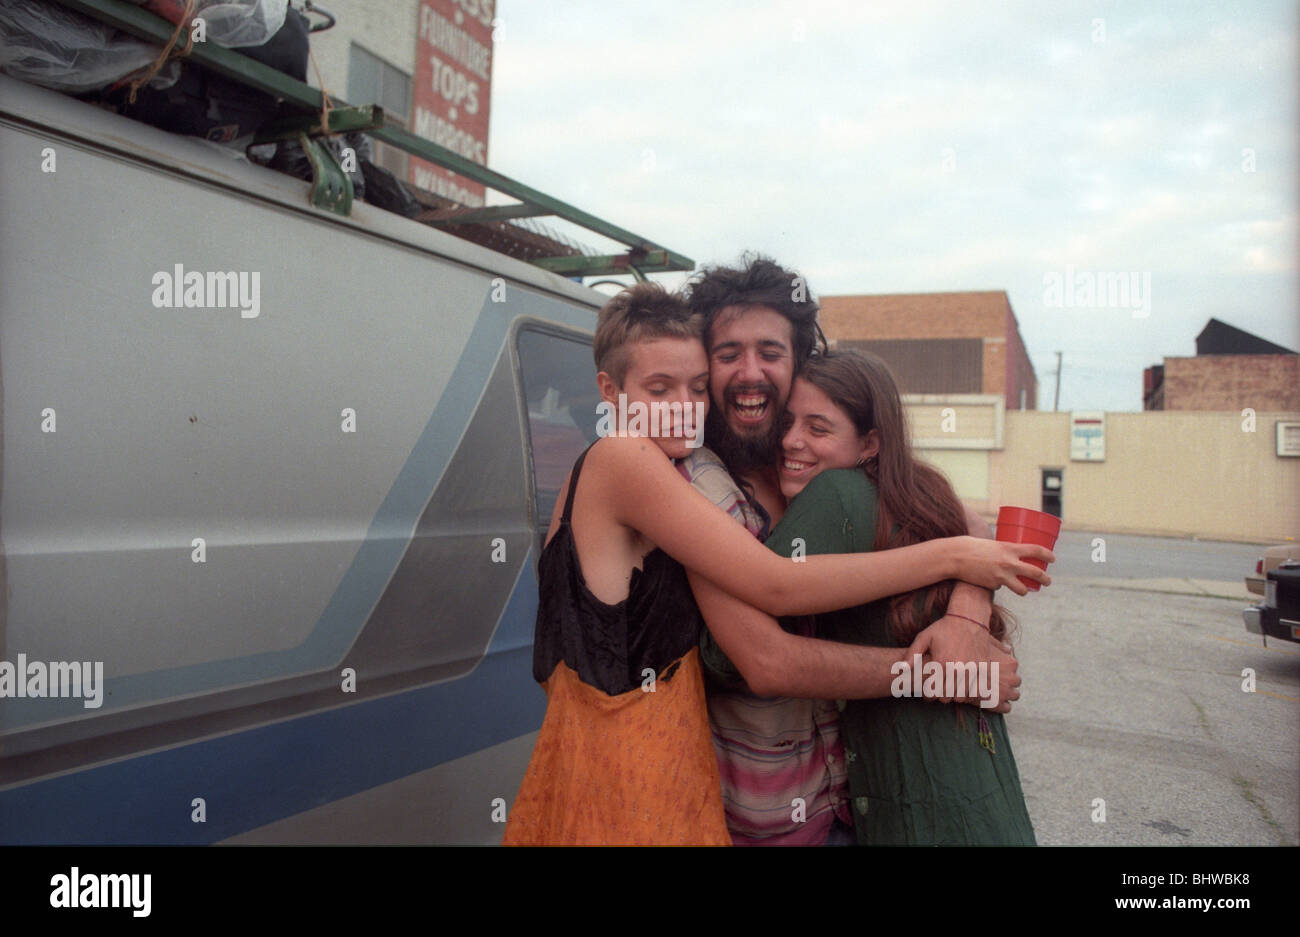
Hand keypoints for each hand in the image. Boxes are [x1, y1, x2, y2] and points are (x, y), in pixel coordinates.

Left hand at [905, 614, 1020, 713]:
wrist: (969, 619)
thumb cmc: (943, 628)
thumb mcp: (924, 637)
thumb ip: (912, 654)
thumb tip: (901, 669)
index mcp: (941, 663)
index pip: (931, 691)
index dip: (927, 694)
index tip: (927, 691)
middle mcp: (957, 669)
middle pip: (945, 697)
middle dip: (940, 696)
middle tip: (938, 689)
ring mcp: (971, 670)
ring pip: (961, 697)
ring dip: (954, 695)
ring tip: (950, 687)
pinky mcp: (983, 669)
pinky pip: (976, 691)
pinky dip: (969, 692)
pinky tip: (964, 685)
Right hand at [952, 536, 1052, 594]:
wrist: (954, 557)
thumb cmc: (970, 546)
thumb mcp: (991, 544)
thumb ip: (1003, 551)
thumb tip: (1010, 558)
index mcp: (1009, 548)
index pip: (1036, 550)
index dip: (1047, 555)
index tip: (1052, 559)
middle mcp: (1009, 563)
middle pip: (1036, 573)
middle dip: (1045, 579)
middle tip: (1048, 581)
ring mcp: (1002, 576)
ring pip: (1023, 589)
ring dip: (1025, 590)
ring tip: (1025, 590)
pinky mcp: (993, 585)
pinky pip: (1001, 588)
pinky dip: (999, 585)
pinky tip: (989, 581)